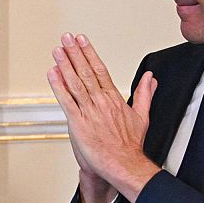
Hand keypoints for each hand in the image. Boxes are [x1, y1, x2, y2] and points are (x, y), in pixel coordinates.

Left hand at [48, 33, 159, 202]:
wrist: (124, 164)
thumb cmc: (129, 146)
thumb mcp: (142, 116)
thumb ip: (145, 94)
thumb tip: (151, 78)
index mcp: (114, 98)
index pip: (99, 70)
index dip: (89, 53)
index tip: (82, 41)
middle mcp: (101, 101)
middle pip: (86, 71)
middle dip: (75, 53)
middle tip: (66, 37)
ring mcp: (89, 111)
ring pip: (76, 83)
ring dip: (66, 64)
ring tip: (58, 49)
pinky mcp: (78, 123)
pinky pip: (67, 101)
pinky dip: (59, 86)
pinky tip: (53, 73)